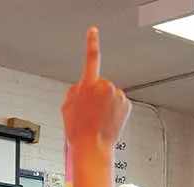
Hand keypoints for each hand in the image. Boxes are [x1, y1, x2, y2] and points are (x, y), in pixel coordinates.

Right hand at [62, 28, 131, 186]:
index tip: (93, 32)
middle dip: (94, 94)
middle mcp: (105, 87)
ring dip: (104, 103)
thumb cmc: (78, 132)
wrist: (92, 148)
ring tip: (97, 119)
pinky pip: (118, 102)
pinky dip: (113, 109)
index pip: (90, 58)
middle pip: (99, 83)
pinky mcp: (127, 104)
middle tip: (88, 111)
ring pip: (109, 94)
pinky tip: (107, 120)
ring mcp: (118, 95)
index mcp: (88, 86)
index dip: (91, 43)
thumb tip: (82, 88)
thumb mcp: (66, 108)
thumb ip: (74, 92)